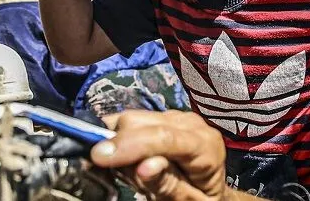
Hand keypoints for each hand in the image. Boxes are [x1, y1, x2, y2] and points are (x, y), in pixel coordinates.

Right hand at [91, 110, 229, 199]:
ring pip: (133, 118)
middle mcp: (190, 124)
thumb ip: (168, 185)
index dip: (130, 144)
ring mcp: (176, 117)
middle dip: (117, 142)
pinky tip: (122, 156)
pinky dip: (120, 137)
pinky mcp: (162, 118)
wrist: (209, 191)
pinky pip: (132, 121)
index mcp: (205, 146)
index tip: (99, 156)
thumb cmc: (200, 198)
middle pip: (143, 122)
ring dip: (117, 141)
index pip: (164, 137)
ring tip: (119, 168)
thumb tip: (144, 167)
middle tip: (101, 169)